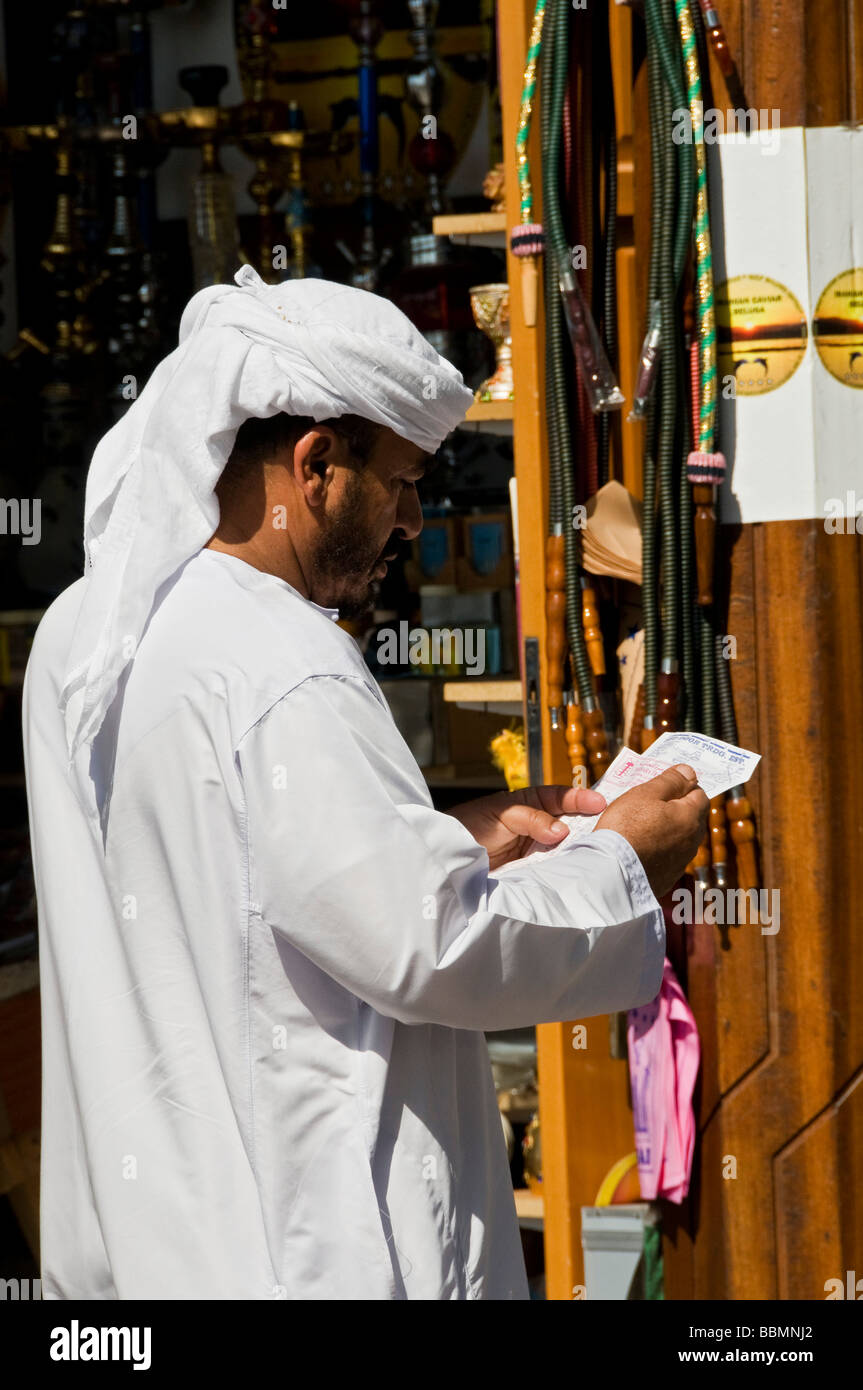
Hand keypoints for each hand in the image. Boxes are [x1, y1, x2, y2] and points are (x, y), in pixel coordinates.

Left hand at [449, 784, 606, 870]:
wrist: (449, 856)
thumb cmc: (471, 825)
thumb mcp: (502, 815)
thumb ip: (531, 819)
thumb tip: (561, 831)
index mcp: (529, 803)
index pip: (559, 797)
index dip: (579, 798)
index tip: (599, 802)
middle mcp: (537, 825)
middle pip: (568, 823)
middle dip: (588, 824)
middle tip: (610, 827)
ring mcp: (535, 849)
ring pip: (564, 847)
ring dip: (579, 848)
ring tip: (599, 849)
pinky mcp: (532, 871)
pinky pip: (553, 868)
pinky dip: (565, 868)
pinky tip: (578, 869)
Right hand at [594, 763, 708, 899]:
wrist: (612, 874)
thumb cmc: (627, 826)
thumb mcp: (646, 793)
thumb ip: (671, 780)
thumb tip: (689, 771)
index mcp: (691, 817)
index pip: (700, 794)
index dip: (683, 786)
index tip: (664, 785)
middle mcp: (692, 842)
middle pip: (691, 817)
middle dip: (676, 808)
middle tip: (649, 803)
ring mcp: (680, 863)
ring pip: (679, 838)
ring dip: (667, 830)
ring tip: (640, 826)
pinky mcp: (667, 879)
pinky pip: (667, 857)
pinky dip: (658, 849)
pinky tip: (639, 848)